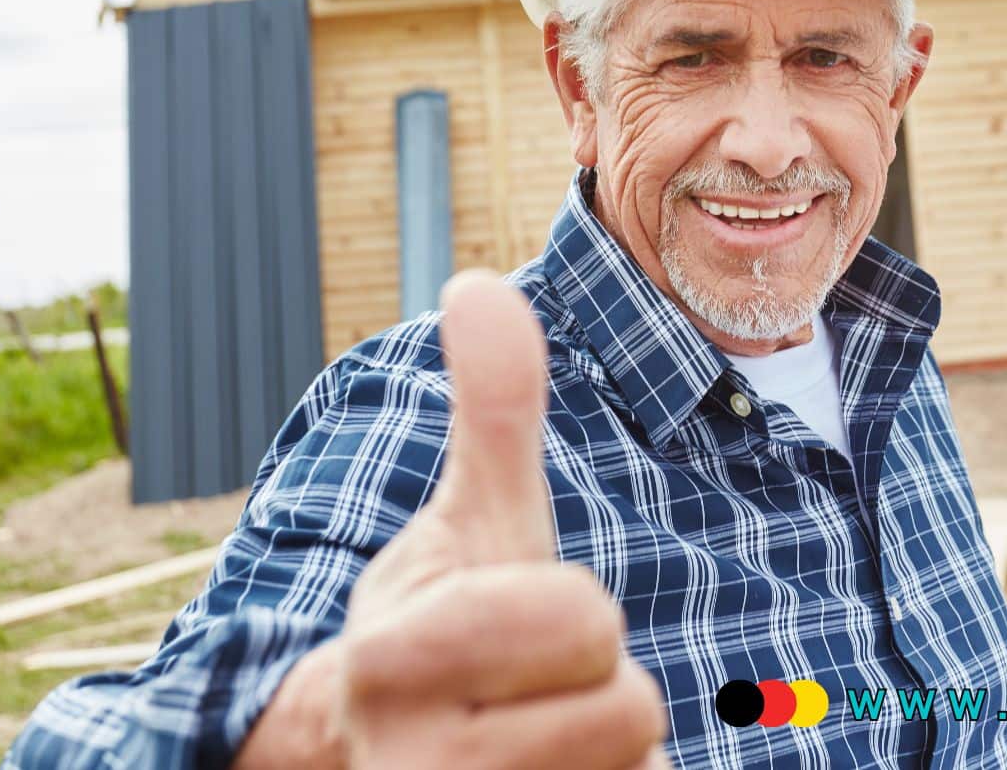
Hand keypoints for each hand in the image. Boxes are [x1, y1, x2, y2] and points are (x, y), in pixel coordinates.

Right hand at [238, 271, 669, 768]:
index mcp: (395, 662)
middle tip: (534, 692)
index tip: (522, 625)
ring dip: (611, 761)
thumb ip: (491, 415)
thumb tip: (477, 284)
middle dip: (601, 688)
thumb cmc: (449, 630)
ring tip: (540, 748)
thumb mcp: (471, 527)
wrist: (377, 759)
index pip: (582, 623)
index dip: (575, 616)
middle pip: (630, 712)